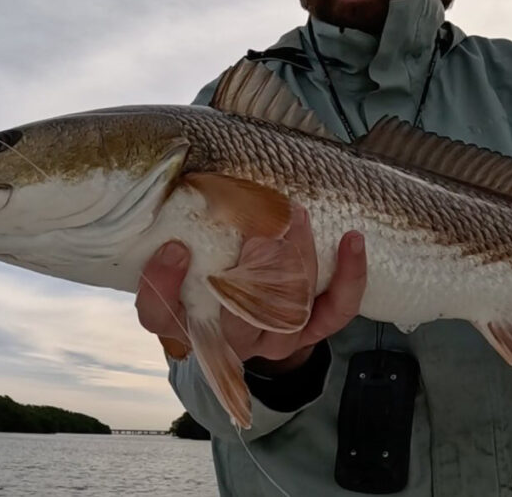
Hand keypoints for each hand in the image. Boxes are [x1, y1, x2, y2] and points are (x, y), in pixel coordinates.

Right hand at [135, 204, 367, 375]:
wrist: (252, 312)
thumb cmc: (212, 263)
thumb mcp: (189, 248)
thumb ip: (182, 223)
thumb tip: (186, 171)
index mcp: (185, 319)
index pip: (160, 315)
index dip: (163, 286)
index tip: (175, 249)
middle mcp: (228, 338)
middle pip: (236, 315)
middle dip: (252, 267)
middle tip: (260, 222)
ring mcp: (273, 340)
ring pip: (289, 311)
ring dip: (298, 260)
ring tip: (297, 216)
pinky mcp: (311, 333)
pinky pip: (336, 311)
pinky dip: (349, 277)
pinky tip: (351, 241)